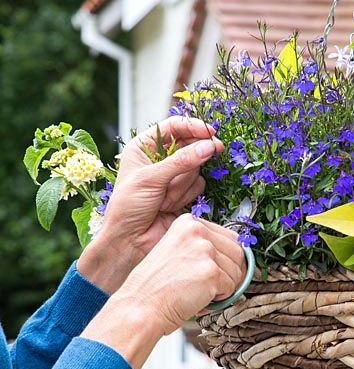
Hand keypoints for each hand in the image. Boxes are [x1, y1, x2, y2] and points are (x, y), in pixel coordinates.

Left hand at [78, 117, 222, 292]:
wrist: (130, 241)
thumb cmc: (128, 207)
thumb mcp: (151, 178)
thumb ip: (181, 161)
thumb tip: (208, 146)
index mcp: (144, 147)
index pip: (174, 127)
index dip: (193, 127)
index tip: (210, 132)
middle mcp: (160, 159)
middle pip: (191, 145)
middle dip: (190, 160)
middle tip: (208, 155)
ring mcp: (174, 176)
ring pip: (197, 167)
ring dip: (183, 184)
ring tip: (164, 199)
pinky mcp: (184, 193)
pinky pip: (199, 184)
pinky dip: (187, 196)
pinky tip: (169, 206)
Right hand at [81, 215, 245, 368]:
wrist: (140, 307)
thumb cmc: (155, 286)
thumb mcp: (177, 252)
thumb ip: (203, 248)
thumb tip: (238, 258)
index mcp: (188, 222)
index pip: (230, 237)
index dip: (227, 259)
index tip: (216, 271)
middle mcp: (197, 231)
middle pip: (238, 252)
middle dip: (230, 273)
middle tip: (211, 286)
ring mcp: (205, 250)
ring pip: (237, 271)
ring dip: (225, 287)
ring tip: (199, 291)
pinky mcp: (211, 272)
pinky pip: (232, 288)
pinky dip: (220, 299)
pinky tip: (198, 298)